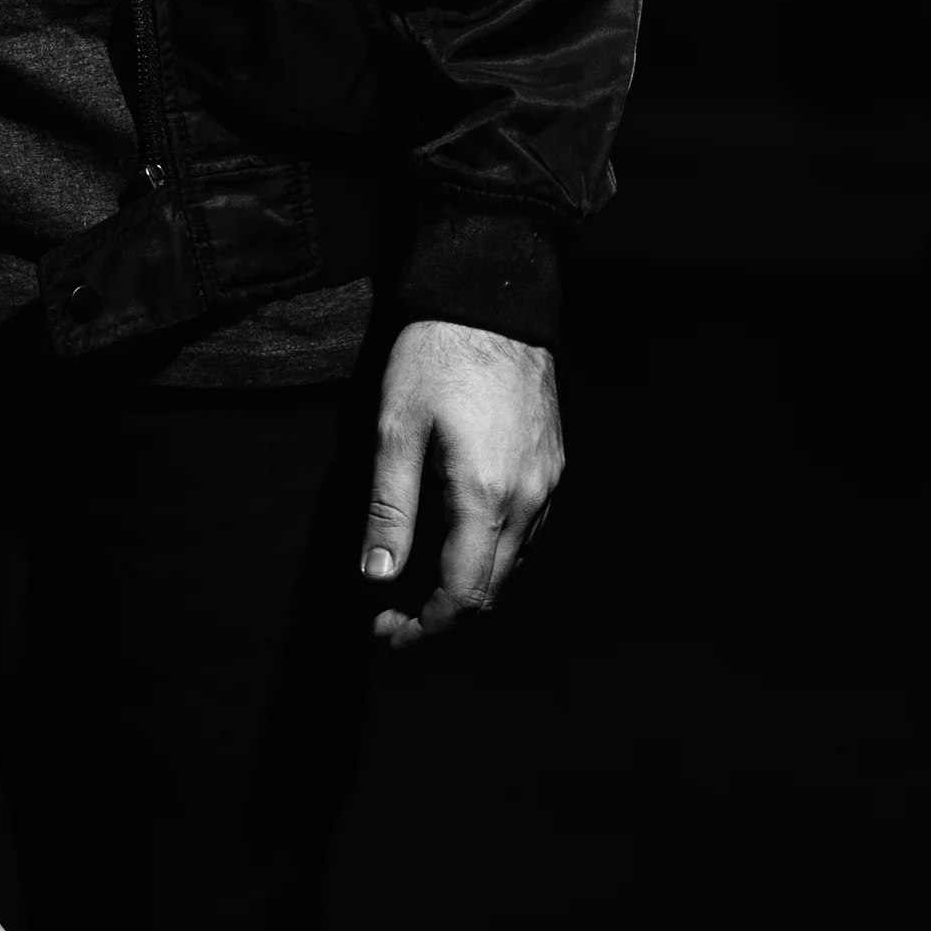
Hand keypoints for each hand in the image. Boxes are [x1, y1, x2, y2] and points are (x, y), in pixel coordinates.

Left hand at [358, 319, 561, 649]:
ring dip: (469, 583)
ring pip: (514, 563)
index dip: (421, 626)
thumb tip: (375, 580)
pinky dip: (494, 550)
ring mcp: (549, 483)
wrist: (494, 297)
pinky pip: (530, 531)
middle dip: (441, 613)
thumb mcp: (395, 428)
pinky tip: (459, 533)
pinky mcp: (555, 465)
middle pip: (491, 590)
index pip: (461, 595)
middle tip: (390, 613)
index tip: (382, 632)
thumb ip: (389, 510)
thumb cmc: (436, 356)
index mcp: (486, 496)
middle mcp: (529, 500)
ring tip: (418, 576)